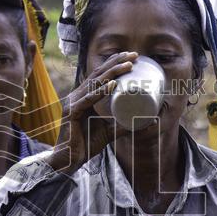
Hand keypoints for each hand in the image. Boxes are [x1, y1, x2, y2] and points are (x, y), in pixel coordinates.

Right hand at [45, 52, 140, 173]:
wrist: (70, 160)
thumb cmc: (86, 144)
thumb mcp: (110, 131)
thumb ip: (123, 124)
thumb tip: (146, 121)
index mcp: (84, 96)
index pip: (100, 75)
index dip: (114, 63)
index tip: (131, 57)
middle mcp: (77, 95)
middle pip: (99, 74)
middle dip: (117, 62)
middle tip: (134, 55)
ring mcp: (73, 102)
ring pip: (95, 83)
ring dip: (113, 72)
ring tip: (129, 65)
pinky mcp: (72, 113)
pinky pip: (89, 99)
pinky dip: (101, 91)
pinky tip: (113, 84)